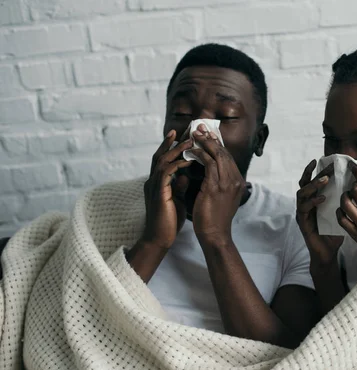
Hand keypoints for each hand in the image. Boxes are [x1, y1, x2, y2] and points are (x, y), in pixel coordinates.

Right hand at [142, 130, 192, 249]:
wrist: (160, 238)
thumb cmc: (169, 221)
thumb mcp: (177, 199)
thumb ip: (180, 186)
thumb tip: (187, 175)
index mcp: (157, 183)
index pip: (163, 160)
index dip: (171, 147)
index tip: (182, 136)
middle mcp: (153, 181)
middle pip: (160, 155)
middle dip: (171, 142)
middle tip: (183, 131)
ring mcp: (154, 186)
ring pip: (162, 160)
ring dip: (176, 150)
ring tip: (189, 142)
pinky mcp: (158, 192)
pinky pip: (166, 173)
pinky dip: (178, 165)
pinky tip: (189, 161)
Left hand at [188, 125, 245, 245]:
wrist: (215, 234)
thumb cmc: (214, 218)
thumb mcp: (221, 197)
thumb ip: (219, 183)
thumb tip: (209, 171)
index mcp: (238, 182)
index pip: (227, 157)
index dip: (217, 143)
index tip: (206, 134)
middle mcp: (235, 180)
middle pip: (224, 152)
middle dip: (211, 138)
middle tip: (199, 127)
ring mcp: (227, 182)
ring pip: (217, 154)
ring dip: (204, 142)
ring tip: (194, 133)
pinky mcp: (216, 186)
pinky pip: (208, 163)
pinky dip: (199, 154)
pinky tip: (191, 150)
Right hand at [296, 160, 343, 265]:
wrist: (328, 252)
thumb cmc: (334, 232)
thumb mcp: (341, 212)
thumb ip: (344, 199)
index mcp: (313, 200)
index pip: (311, 181)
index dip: (316, 170)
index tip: (324, 160)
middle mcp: (305, 204)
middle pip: (305, 183)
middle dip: (316, 174)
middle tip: (328, 168)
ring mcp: (302, 213)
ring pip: (302, 194)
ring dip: (313, 185)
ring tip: (325, 180)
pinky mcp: (302, 223)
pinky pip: (304, 209)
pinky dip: (313, 202)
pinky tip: (323, 198)